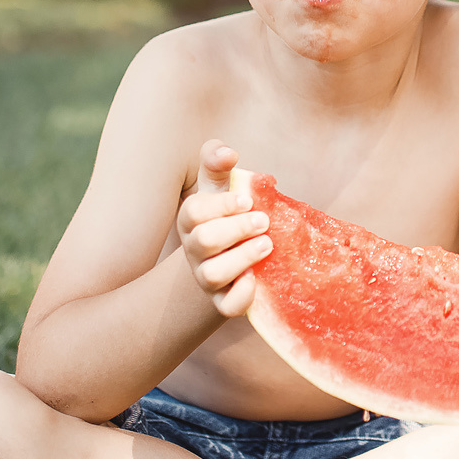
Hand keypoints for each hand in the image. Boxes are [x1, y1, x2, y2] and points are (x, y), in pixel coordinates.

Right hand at [177, 139, 270, 319]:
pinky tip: (258, 278)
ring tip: (267, 245)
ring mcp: (206, 277)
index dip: (221, 205)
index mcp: (191, 219)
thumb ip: (217, 161)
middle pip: (204, 242)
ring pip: (212, 275)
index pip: (194, 211)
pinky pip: (226, 305)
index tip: (246, 199)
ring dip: (242, 258)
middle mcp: (194, 249)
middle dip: (237, 229)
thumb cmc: (228, 211)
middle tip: (263, 221)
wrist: (233, 252)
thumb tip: (227, 153)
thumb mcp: (220, 183)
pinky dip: (242, 295)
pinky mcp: (223, 299)